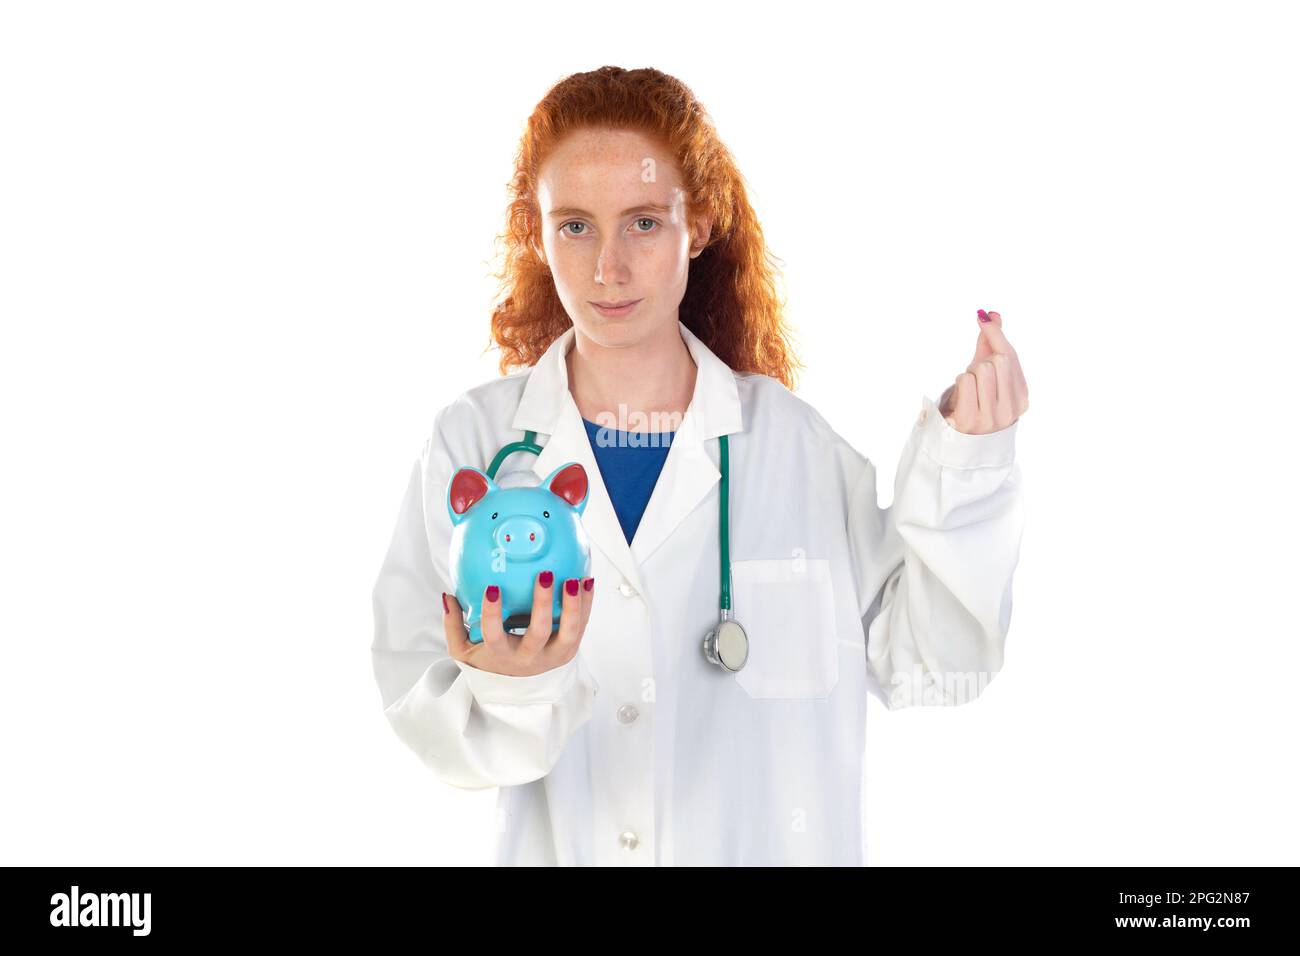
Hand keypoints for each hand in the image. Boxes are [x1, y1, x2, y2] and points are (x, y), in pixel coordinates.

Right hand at [442, 573, 593, 676]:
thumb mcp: (463, 651)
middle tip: (544, 575)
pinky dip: (586, 604)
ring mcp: (553, 656)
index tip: (492, 588)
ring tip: (575, 580)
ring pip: (568, 633)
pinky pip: (581, 626)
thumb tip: (447, 596)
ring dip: (573, 606)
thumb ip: (453, 624)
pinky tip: (587, 580)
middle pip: (538, 633)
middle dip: (543, 604)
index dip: (493, 614)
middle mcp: (529, 658)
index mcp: (502, 656)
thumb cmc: (488, 661)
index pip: (495, 636)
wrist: (517, 687)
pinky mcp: (570, 650)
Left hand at [937, 310, 1029, 433]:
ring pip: (981, 369)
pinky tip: (962, 398)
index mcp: (1022, 398)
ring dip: (970, 374)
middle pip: (997, 361)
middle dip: (982, 363)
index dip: (996, 335)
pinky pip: (965, 381)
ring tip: (970, 391)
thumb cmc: (977, 402)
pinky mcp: (970, 421)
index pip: (1011, 357)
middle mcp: (1011, 410)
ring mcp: (992, 418)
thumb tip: (992, 314)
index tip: (983, 317)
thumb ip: (992, 344)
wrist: (959, 440)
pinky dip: (960, 383)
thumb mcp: (987, 373)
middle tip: (976, 378)